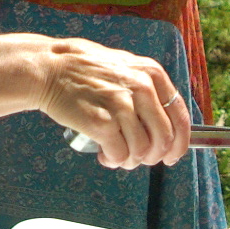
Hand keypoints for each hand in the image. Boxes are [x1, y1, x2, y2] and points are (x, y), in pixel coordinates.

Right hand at [35, 37, 190, 168]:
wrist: (49, 69)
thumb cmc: (84, 70)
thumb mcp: (125, 68)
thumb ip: (147, 91)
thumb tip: (166, 126)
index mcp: (152, 74)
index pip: (180, 117)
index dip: (179, 143)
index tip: (171, 156)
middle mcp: (142, 88)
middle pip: (164, 138)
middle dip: (153, 156)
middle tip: (139, 159)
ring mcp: (121, 105)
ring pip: (142, 150)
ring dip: (131, 160)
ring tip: (116, 155)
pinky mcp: (101, 122)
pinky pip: (120, 155)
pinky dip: (113, 160)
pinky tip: (104, 154)